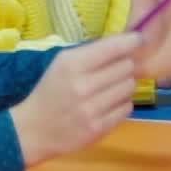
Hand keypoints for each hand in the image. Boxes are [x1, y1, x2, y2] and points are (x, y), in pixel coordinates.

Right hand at [9, 36, 138, 167]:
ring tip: (110, 89)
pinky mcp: (98, 129)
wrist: (32, 131)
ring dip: (124, 85)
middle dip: (125, 66)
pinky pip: (127, 108)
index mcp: (73, 65)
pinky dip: (122, 104)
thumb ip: (94, 51)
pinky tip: (108, 104)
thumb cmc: (51, 90)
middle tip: (115, 70)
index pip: (114, 47)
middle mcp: (83, 86)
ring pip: (130, 86)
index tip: (138, 40)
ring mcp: (91, 110)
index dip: (132, 41)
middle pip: (127, 66)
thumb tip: (129, 40)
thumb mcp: (64, 63)